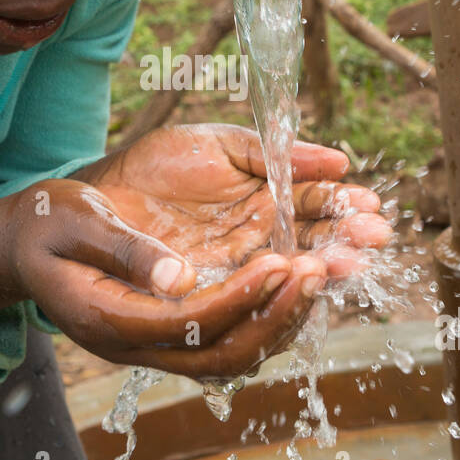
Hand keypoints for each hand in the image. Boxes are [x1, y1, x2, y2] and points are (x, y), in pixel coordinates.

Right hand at [0, 177, 329, 380]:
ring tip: (322, 269)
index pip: (189, 325)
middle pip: (222, 355)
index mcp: (108, 320)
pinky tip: (297, 276)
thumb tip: (179, 276)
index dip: (240, 298)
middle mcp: (137, 345)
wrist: (24, 245)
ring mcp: (155, 344)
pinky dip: (270, 315)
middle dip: (276, 315)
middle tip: (318, 267)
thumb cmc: (44, 226)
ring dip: (282, 318)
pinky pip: (230, 339)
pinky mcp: (172, 331)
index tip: (282, 261)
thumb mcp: (74, 222)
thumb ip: (125, 249)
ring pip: (233, 355)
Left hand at [76, 123, 393, 288]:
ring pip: (283, 285)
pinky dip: (269, 301)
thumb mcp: (216, 147)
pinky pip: (244, 312)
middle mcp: (255, 248)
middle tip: (371, 237)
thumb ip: (270, 152)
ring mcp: (231, 277)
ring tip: (338, 261)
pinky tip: (293, 281)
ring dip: (314, 274)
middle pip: (310, 251)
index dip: (343, 209)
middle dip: (343, 244)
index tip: (370, 207)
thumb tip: (338, 161)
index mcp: (263, 207)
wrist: (88, 199)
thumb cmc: (150, 168)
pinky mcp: (204, 305)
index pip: (314, 210)